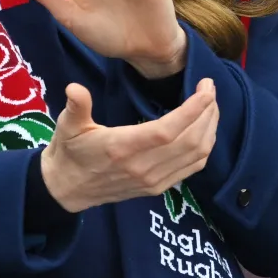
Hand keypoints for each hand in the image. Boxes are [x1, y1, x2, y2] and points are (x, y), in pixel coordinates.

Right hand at [40, 79, 218, 211]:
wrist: (67, 189)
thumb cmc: (69, 151)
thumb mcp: (67, 125)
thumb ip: (76, 106)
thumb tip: (74, 88)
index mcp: (122, 148)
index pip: (168, 131)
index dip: (192, 110)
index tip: (205, 89)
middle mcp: (142, 167)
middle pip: (190, 142)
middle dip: (207, 113)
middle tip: (209, 89)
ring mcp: (153, 180)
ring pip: (196, 156)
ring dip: (210, 129)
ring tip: (210, 105)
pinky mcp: (157, 188)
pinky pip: (191, 168)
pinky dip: (205, 148)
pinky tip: (203, 130)